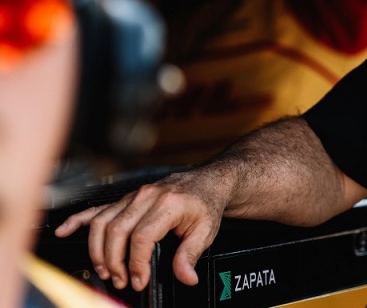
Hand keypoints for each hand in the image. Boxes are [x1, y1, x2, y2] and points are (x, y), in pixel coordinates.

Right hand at [54, 169, 227, 290]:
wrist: (208, 181)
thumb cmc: (206, 204)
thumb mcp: (206, 231)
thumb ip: (191, 255)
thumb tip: (185, 277)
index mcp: (168, 204)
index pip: (141, 237)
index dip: (135, 263)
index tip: (139, 279)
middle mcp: (147, 197)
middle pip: (117, 231)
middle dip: (114, 261)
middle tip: (120, 280)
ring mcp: (134, 196)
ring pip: (103, 222)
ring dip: (98, 250)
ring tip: (105, 270)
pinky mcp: (127, 198)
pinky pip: (98, 208)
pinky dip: (79, 219)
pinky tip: (65, 230)